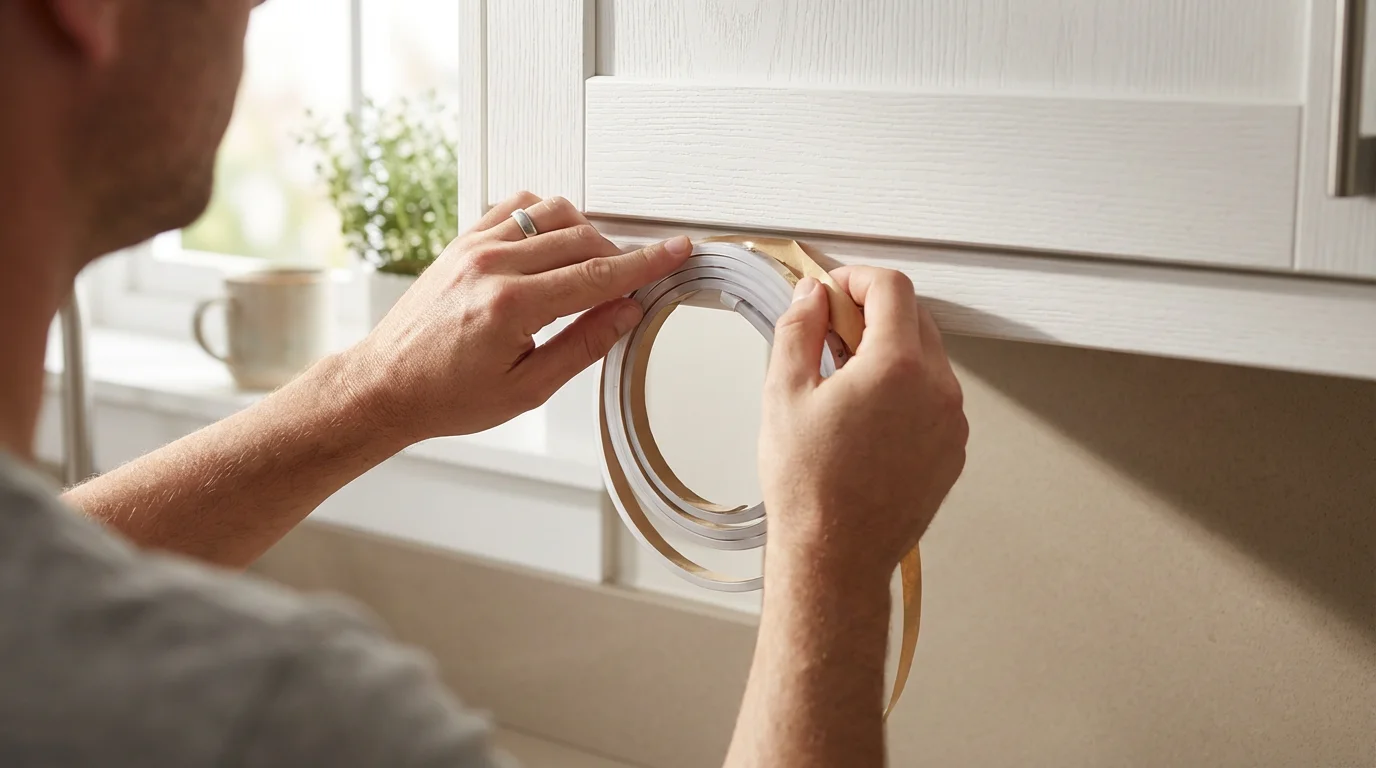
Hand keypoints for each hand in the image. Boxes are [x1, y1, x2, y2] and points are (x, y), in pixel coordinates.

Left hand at [345, 192, 691, 444]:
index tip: (676, 251)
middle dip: (620, 255)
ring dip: (585, 233)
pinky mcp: (462, 241)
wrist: (385, 385)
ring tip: (593, 268)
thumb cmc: (446, 396)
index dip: (645, 264)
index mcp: (511, 305)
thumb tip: (627, 313)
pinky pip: (517, 206)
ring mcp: (474, 247)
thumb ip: (583, 346)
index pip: (598, 274)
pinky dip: (546, 219)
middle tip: (636, 281)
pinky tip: (554, 246)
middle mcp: (492, 265)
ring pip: (552, 213)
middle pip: (583, 239)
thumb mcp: (527, 388)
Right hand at [758, 268, 967, 586]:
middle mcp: (938, 389)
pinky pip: (934, 398)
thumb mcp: (783, 393)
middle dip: (873, 312)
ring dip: (890, 351)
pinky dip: (905, 389)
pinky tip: (865, 415)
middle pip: (916, 317)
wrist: (834, 556)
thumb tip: (811, 296)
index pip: (892, 287)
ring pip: (928, 358)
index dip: (857, 279)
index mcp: (898, 367)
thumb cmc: (808, 486)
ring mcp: (952, 423)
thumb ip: (799, 329)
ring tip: (843, 380)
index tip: (832, 290)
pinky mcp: (952, 450)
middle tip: (830, 332)